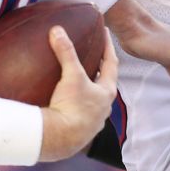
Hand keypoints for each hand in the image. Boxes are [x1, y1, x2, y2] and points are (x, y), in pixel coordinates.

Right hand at [39, 26, 118, 161]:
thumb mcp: (71, 76)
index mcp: (107, 92)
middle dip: (100, 68)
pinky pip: (82, 112)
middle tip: (94, 55)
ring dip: (90, 88)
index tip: (106, 34)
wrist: (61, 139)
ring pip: (95, 99)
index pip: (112, 63)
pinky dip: (78, 103)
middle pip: (106, 82)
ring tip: (79, 78)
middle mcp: (104, 107)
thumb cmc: (72, 108)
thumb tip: (58, 31)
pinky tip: (68, 101)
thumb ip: (66, 52)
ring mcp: (94, 120)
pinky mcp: (82, 129)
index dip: (108, 47)